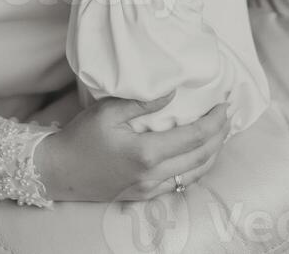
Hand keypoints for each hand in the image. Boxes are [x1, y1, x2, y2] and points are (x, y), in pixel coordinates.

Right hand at [33, 91, 230, 201]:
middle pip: (201, 157)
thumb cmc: (81, 137)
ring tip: (221, 134)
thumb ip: (142, 102)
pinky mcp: (144, 195)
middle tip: (229, 116)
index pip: (194, 137)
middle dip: (220, 136)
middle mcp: (153, 175)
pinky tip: (198, 156)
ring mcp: (149, 188)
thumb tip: (172, 92)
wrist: (59, 171)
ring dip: (212, 154)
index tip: (224, 105)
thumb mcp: (108, 111)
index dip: (214, 121)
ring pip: (195, 174)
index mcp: (146, 152)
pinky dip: (196, 168)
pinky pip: (180, 184)